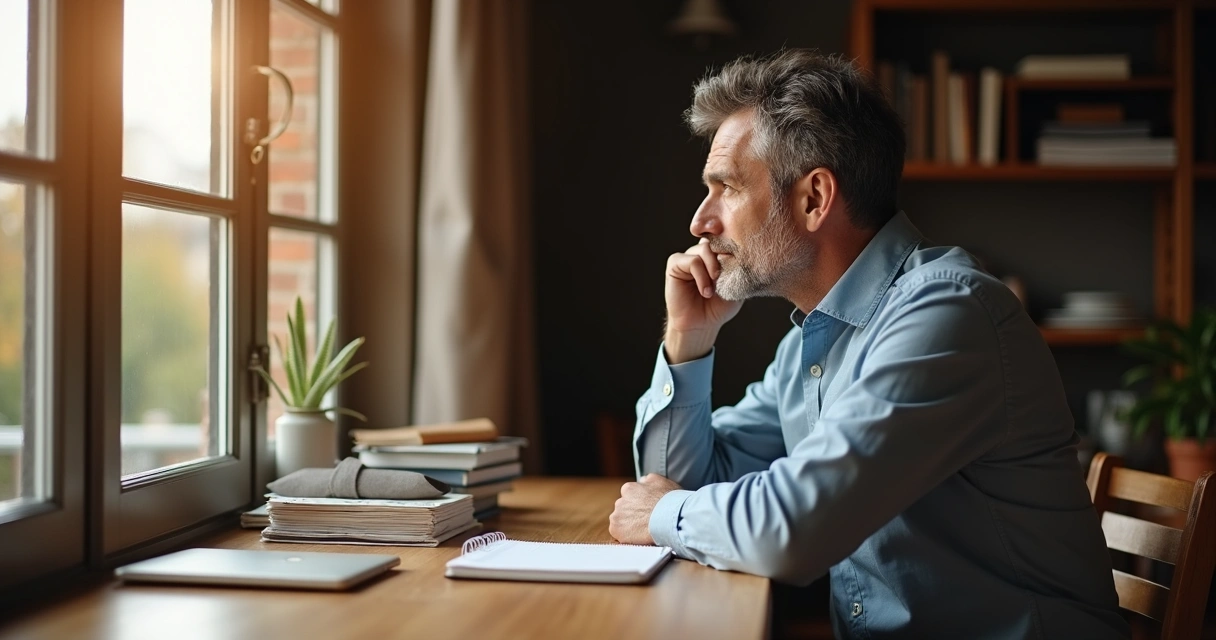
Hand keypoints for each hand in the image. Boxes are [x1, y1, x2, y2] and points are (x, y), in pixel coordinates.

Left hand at [609, 474, 681, 544]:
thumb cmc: (670, 501)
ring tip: (644, 530)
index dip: (638, 504)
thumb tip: (642, 481)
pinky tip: (639, 537)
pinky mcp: (616, 530)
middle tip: (646, 520)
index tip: (646, 510)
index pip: (629, 496)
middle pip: (624, 509)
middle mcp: (620, 501)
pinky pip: (619, 534)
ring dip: (629, 525)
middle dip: (633, 514)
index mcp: (628, 488)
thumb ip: (647, 481)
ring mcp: (617, 516)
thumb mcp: (661, 482)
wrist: (670, 518)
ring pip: (621, 522)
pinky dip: (627, 536)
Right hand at [664, 239, 742, 362]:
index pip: (726, 238)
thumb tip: (740, 252)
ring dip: (712, 269)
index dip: (733, 245)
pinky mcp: (675, 264)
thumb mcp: (735, 285)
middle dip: (724, 258)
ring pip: (704, 249)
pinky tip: (704, 291)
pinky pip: (692, 261)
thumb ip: (738, 268)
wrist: (701, 324)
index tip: (741, 257)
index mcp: (716, 255)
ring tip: (712, 290)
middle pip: (716, 241)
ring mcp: (688, 256)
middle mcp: (701, 252)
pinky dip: (701, 276)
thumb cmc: (718, 307)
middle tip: (724, 279)